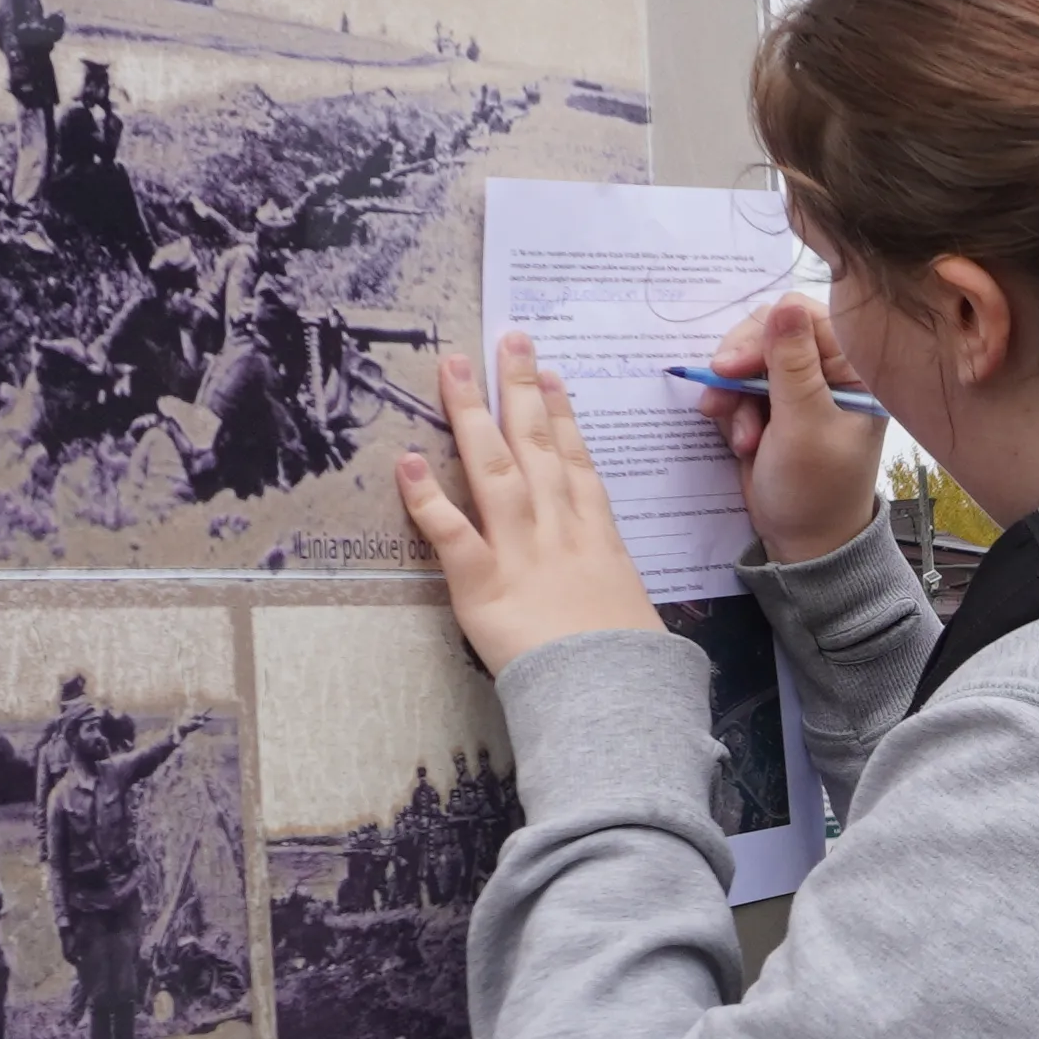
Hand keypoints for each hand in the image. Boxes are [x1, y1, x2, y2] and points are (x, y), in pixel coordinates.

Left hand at [397, 333, 665, 672]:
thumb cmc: (628, 667)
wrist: (614, 698)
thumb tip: (602, 583)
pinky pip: (450, 532)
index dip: (561, 414)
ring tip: (455, 368)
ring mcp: (521, 552)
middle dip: (518, 389)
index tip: (550, 375)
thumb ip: (609, 584)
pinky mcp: (483, 584)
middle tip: (505, 340)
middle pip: (537, 445)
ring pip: (495, 469)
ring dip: (472, 414)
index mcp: (597, 537)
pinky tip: (408, 460)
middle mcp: (559, 531)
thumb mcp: (630, 611)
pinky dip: (427, 495)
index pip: (576, 461)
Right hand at [714, 293, 884, 566]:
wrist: (804, 543)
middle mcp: (827, 371)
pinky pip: (739, 387)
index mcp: (852, 369)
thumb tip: (785, 304)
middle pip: (770, 332)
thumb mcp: (803, 425)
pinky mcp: (771, 407)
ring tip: (738, 436)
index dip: (762, 335)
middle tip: (718, 394)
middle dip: (740, 365)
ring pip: (748, 360)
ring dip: (733, 394)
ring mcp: (797, 388)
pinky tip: (737, 440)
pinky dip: (731, 410)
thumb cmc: (815, 490)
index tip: (730, 367)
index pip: (803, 318)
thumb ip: (792, 364)